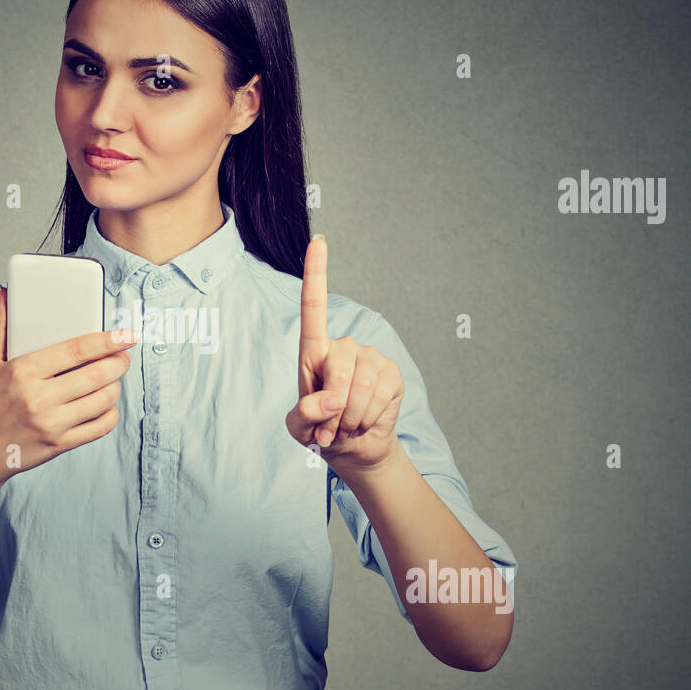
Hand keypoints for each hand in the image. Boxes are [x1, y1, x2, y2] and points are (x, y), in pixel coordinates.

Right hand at [0, 285, 137, 490]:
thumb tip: (5, 293)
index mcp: (21, 372)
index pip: (75, 351)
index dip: (106, 341)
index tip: (126, 335)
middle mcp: (38, 399)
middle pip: (95, 375)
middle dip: (118, 362)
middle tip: (124, 354)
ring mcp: (51, 425)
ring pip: (102, 401)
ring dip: (115, 386)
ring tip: (113, 377)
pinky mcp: (59, 445)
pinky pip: (99, 428)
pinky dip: (110, 414)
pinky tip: (106, 404)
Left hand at [286, 235, 404, 478]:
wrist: (353, 448)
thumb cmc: (319, 431)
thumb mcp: (299, 429)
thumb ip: (305, 414)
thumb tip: (332, 398)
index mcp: (314, 352)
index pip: (313, 307)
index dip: (316, 273)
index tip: (319, 241)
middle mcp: (344, 347)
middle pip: (338, 366)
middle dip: (333, 406)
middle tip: (330, 428)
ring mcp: (371, 358)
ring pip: (360, 387)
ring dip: (350, 418)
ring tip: (346, 425)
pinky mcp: (392, 374)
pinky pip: (379, 396)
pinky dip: (368, 418)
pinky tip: (365, 420)